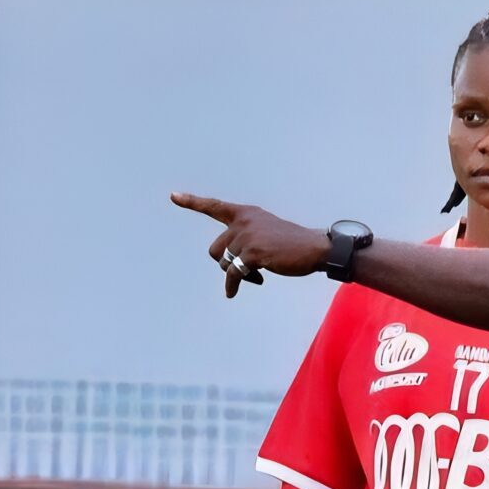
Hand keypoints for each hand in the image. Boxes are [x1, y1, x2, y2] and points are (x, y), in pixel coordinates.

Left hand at [171, 192, 328, 296]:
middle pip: (217, 249)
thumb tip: (230, 262)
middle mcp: (243, 222)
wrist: (314, 248)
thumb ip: (246, 238)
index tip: (174, 196)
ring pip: (225, 263)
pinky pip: (233, 275)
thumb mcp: (266, 232)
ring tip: (256, 277)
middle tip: (246, 273)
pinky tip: (232, 293)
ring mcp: (247, 237)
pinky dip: (232, 286)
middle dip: (227, 265)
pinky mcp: (253, 254)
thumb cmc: (293, 244)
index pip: (215, 206)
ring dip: (236, 276)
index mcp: (246, 213)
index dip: (193, 202)